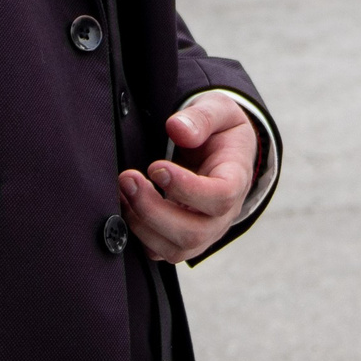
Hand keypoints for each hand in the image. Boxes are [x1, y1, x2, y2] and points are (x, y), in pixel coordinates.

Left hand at [118, 93, 259, 261]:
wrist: (221, 151)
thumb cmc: (220, 130)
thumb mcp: (218, 110)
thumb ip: (201, 117)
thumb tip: (176, 129)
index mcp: (236, 179)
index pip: (220, 197)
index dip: (187, 188)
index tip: (156, 168)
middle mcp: (222, 215)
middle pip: (194, 232)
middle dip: (154, 210)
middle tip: (128, 179)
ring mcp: (203, 232)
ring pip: (175, 249)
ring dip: (142, 223)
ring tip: (123, 189)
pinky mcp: (181, 239)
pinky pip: (159, 251)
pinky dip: (137, 233)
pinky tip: (125, 204)